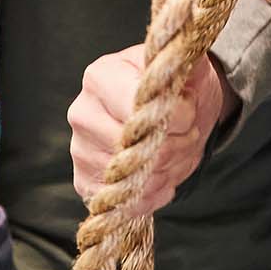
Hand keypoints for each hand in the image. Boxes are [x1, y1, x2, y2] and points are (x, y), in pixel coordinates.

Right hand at [69, 44, 230, 218]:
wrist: (168, 111)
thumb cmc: (175, 87)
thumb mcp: (189, 68)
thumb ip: (186, 67)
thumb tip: (181, 88)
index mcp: (100, 76)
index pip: (137, 110)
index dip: (175, 118)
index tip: (191, 114)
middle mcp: (81, 112)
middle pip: (136, 150)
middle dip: (176, 147)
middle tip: (190, 135)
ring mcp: (79, 149)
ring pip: (134, 180)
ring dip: (169, 172)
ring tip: (177, 151)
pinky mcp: (84, 181)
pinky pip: (125, 202)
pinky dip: (154, 194)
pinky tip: (162, 174)